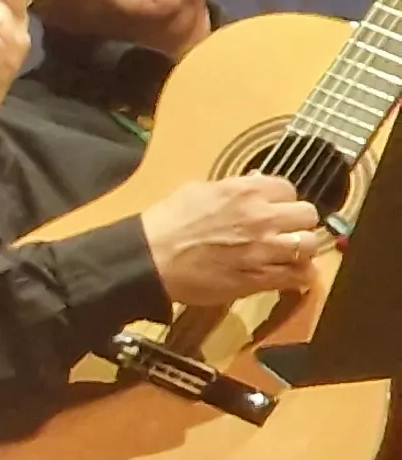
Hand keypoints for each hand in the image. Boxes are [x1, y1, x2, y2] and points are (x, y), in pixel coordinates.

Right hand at [143, 175, 330, 308]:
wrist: (150, 258)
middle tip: (284, 230)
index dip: (281, 200)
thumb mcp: (197, 190)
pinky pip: (300, 276)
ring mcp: (265, 249)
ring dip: (301, 249)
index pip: (288, 189)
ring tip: (288, 254)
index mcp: (246, 191)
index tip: (272, 209)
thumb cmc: (166, 222)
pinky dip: (299, 276)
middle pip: (308, 214)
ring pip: (310, 245)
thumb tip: (256, 182)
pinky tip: (289, 274)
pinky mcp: (261, 277)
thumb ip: (234, 187)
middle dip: (298, 222)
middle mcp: (262, 217)